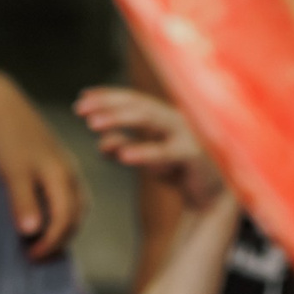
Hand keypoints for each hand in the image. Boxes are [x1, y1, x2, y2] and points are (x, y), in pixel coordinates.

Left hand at [0, 86, 86, 260]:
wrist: (3, 105)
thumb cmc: (7, 138)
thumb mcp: (12, 172)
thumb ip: (23, 202)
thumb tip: (33, 233)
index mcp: (62, 177)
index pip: (64, 220)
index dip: (50, 243)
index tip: (31, 256)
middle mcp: (70, 174)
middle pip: (75, 216)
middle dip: (59, 240)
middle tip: (35, 256)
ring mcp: (66, 168)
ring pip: (75, 206)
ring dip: (63, 227)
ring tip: (42, 242)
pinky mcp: (58, 163)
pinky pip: (69, 195)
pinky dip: (62, 212)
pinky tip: (47, 217)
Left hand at [75, 86, 224, 208]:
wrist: (215, 197)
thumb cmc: (181, 170)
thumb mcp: (147, 158)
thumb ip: (125, 145)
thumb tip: (100, 143)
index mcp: (166, 117)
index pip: (134, 100)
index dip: (108, 96)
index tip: (82, 98)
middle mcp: (177, 119)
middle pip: (138, 104)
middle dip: (108, 104)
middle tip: (79, 109)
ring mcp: (187, 134)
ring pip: (150, 119)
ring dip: (119, 119)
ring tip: (92, 124)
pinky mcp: (194, 155)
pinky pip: (166, 152)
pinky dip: (144, 152)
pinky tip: (122, 156)